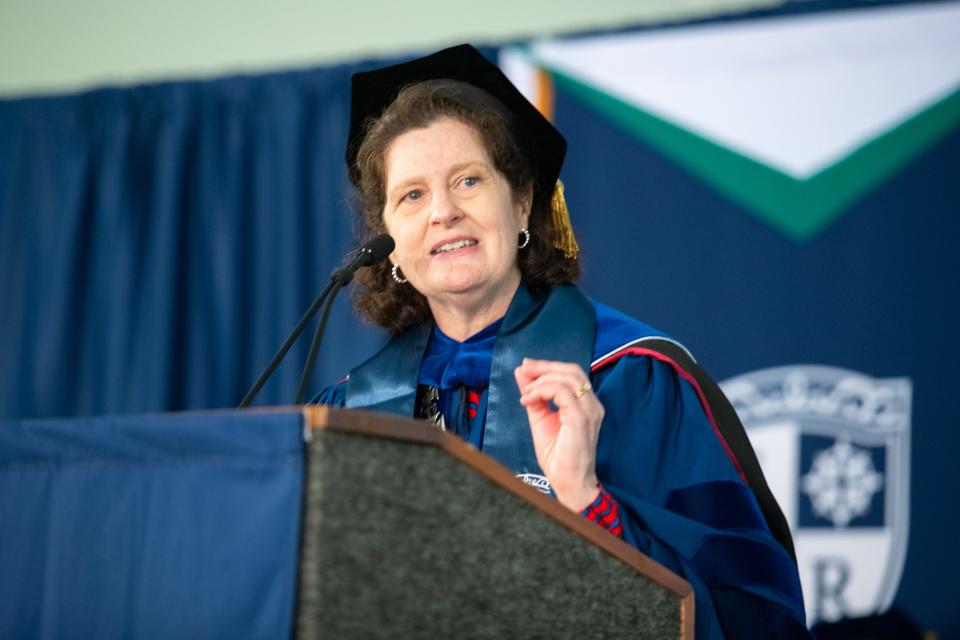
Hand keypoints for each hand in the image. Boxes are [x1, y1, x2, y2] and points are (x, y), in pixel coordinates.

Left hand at [514, 358, 603, 511]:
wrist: (568, 482)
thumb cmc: (558, 456)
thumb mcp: (540, 419)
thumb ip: (534, 396)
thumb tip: (521, 374)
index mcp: (585, 403)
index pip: (570, 373)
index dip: (547, 366)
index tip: (525, 368)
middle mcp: (592, 404)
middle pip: (571, 370)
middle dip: (544, 366)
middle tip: (523, 369)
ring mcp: (589, 411)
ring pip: (567, 378)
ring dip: (541, 380)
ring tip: (525, 392)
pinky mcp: (581, 419)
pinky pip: (562, 393)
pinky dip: (542, 391)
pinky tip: (529, 400)